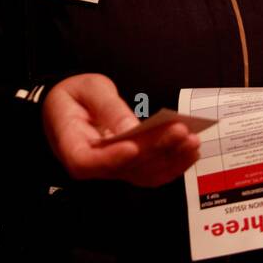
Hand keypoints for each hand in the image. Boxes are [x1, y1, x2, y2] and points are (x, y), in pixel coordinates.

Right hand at [42, 74, 201, 187]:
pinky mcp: (129, 168)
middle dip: (155, 149)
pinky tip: (190, 150)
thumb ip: (108, 108)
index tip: (132, 146)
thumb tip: (130, 128)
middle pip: (124, 166)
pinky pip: (153, 172)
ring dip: (171, 159)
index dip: (110, 158)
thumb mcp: (89, 89)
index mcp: (70, 145)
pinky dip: (174, 163)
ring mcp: (113, 169)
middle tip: (180, 131)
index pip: (86, 161)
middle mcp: (92, 165)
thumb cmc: (77, 95)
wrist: (73, 105)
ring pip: (143, 173)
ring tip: (192, 140)